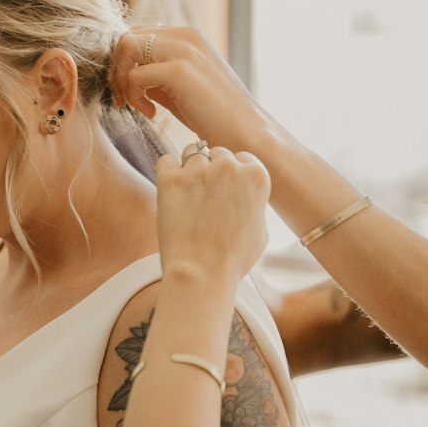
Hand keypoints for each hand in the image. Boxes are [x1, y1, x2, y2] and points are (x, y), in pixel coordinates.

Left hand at [109, 25, 273, 154]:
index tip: (128, 92)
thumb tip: (123, 72)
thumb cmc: (212, 114)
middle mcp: (185, 35)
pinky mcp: (179, 70)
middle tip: (124, 100)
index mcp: (187, 35)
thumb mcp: (179, 85)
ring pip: (124, 47)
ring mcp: (183, 49)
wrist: (245, 132)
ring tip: (134, 105)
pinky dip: (133, 96)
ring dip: (120, 79)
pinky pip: (134, 75)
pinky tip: (151, 113)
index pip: (137, 34)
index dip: (123, 62)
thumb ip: (155, 72)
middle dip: (116, 69)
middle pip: (126, 36)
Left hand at [156, 144, 270, 284]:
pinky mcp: (170, 178)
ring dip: (189, 169)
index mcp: (256, 176)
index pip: (242, 158)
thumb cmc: (233, 259)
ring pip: (191, 153)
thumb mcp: (261, 230)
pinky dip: (167, 173)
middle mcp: (228, 166)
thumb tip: (245, 196)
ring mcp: (198, 170)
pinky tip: (171, 192)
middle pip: (218, 153)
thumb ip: (254, 203)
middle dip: (212, 170)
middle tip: (206, 197)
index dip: (233, 174)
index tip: (227, 191)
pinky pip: (166, 161)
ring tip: (187, 196)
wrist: (202, 273)